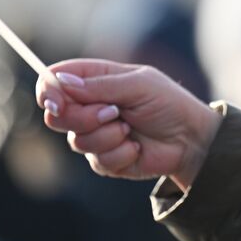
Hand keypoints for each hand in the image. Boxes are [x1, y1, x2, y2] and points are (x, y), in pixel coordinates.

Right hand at [35, 59, 221, 189]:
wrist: (192, 140)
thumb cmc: (170, 104)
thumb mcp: (139, 85)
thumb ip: (99, 85)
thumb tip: (61, 82)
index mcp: (96, 79)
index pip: (55, 80)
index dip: (49, 91)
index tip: (55, 102)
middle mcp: (90, 106)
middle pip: (57, 115)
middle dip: (82, 117)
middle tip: (112, 113)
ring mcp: (96, 133)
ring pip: (76, 141)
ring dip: (107, 136)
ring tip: (131, 129)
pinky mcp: (105, 159)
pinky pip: (96, 161)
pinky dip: (119, 154)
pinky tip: (136, 147)